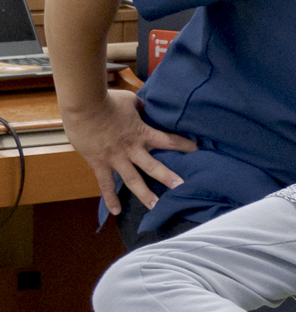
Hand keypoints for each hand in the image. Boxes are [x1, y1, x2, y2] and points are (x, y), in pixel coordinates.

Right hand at [62, 87, 193, 212]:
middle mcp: (132, 149)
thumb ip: (141, 107)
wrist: (82, 104)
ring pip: (133, 180)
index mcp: (142, 133)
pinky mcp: (99, 163)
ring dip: (145, 194)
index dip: (184, 145)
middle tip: (183, 189)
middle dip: (169, 177)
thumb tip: (147, 107)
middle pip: (154, 166)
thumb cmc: (107, 100)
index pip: (169, 140)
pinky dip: (110, 198)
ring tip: (156, 207)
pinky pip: (105, 184)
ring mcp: (116, 158)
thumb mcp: (130, 101)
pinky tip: (116, 212)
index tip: (197, 151)